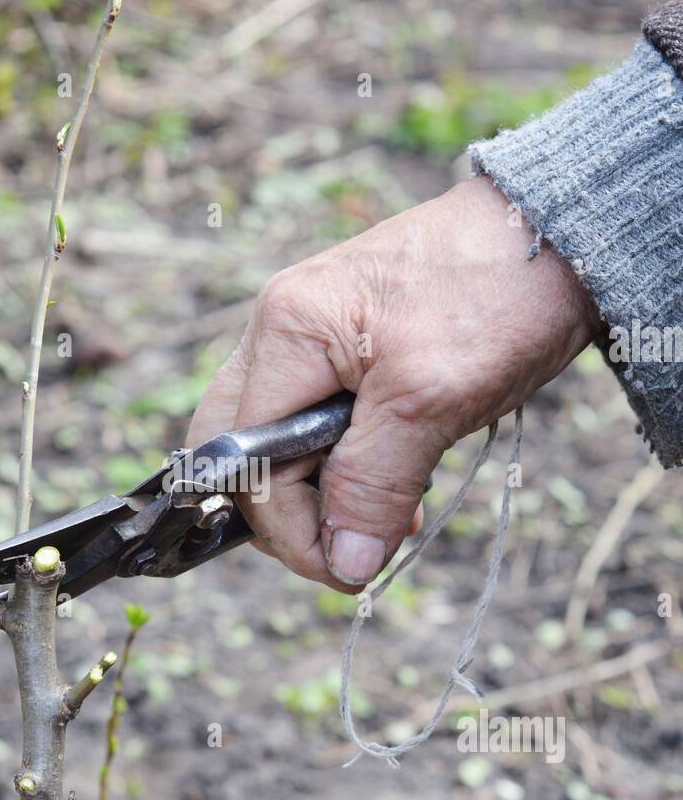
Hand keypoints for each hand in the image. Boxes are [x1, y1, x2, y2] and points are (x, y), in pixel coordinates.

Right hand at [188, 176, 598, 591]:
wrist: (560, 232)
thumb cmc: (497, 295)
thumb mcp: (431, 400)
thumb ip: (373, 483)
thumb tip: (342, 561)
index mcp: (286, 333)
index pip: (244, 460)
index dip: (290, 528)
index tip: (349, 567)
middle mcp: (281, 329)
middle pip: (239, 448)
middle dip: (290, 512)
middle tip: (354, 544)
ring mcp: (312, 334)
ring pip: (279, 440)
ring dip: (325, 491)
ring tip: (395, 508)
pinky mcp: (347, 343)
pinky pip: (318, 419)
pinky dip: (349, 462)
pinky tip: (400, 474)